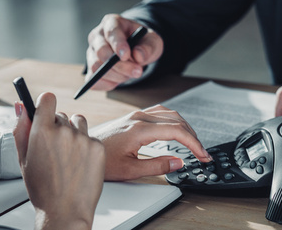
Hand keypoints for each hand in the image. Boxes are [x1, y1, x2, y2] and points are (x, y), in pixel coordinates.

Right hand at [13, 93, 104, 229]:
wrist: (65, 211)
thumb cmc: (43, 189)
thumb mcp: (24, 160)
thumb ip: (21, 129)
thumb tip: (21, 106)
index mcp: (42, 132)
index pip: (47, 98)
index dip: (45, 103)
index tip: (45, 109)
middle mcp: (64, 131)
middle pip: (61, 114)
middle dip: (56, 126)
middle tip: (53, 149)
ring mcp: (83, 139)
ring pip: (78, 122)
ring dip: (73, 132)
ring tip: (67, 155)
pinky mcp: (98, 147)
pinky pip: (91, 136)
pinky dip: (86, 146)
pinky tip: (79, 163)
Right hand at [86, 14, 163, 90]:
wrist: (136, 50)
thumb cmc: (143, 42)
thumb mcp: (152, 41)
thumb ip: (148, 47)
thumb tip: (138, 55)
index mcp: (112, 23)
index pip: (111, 32)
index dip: (117, 44)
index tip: (126, 56)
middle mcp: (97, 36)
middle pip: (101, 52)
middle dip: (120, 65)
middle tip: (138, 71)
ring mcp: (91, 53)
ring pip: (96, 67)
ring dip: (117, 75)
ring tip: (131, 73)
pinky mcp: (90, 69)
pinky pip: (94, 81)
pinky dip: (108, 84)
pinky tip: (120, 79)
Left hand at [90, 105, 211, 180]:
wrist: (79, 149)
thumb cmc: (100, 160)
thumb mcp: (129, 170)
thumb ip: (157, 166)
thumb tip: (178, 162)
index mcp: (140, 130)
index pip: (177, 132)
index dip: (194, 144)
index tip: (202, 156)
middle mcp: (139, 118)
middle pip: (176, 120)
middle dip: (193, 137)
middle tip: (201, 153)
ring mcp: (136, 115)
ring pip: (169, 114)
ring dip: (185, 126)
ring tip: (192, 143)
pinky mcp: (133, 116)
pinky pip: (160, 112)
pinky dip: (173, 120)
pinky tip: (175, 129)